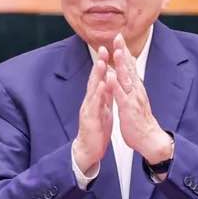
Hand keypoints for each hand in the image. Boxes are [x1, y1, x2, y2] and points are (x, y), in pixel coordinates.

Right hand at [71, 46, 112, 172]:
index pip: (100, 78)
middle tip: (103, 48)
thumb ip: (105, 97)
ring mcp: (89, 109)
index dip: (104, 64)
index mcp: (96, 99)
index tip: (109, 49)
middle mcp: (90, 101)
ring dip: (97, 75)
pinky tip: (101, 86)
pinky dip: (98, 94)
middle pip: (95, 79)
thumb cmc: (97, 130)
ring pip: (93, 89)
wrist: (89, 150)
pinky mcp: (90, 119)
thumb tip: (109, 83)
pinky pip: (94, 105)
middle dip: (99, 63)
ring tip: (102, 62)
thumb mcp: (103, 110)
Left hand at [106, 33, 172, 163]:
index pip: (129, 66)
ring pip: (126, 78)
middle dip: (123, 51)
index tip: (118, 37)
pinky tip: (110, 77)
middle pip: (129, 67)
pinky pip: (121, 96)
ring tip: (116, 51)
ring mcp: (133, 98)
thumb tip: (128, 74)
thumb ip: (132, 85)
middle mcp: (136, 89)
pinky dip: (116, 86)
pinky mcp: (129, 109)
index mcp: (136, 87)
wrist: (149, 138)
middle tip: (118, 36)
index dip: (124, 51)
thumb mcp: (136, 98)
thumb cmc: (140, 120)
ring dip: (121, 64)